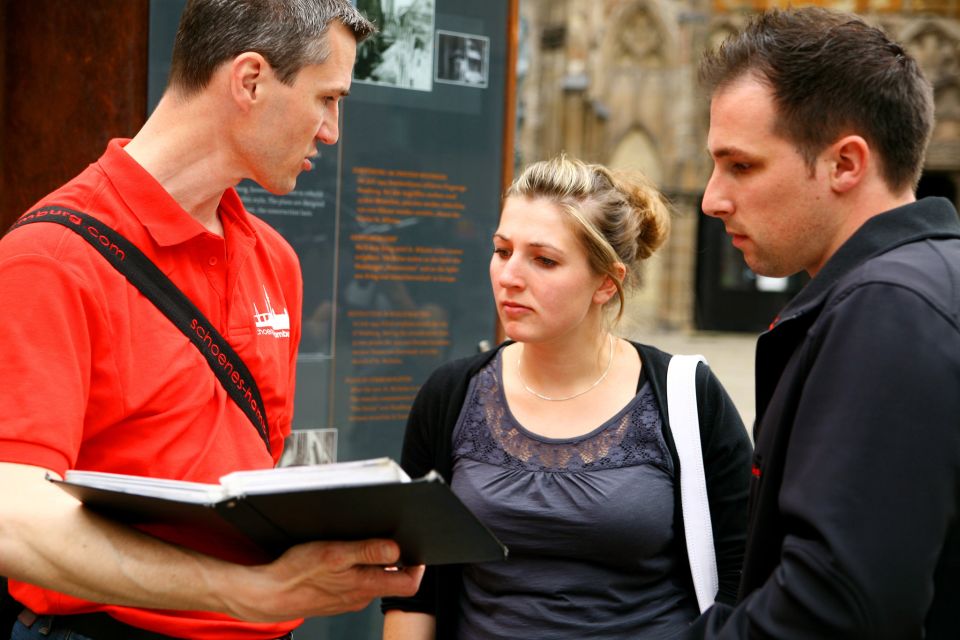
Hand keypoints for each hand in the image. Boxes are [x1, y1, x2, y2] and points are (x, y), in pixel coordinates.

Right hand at [222, 539, 423, 620]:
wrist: (267, 595)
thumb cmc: (296, 574)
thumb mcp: (334, 554)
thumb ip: (367, 552)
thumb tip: (396, 550)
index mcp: (366, 586)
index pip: (409, 584)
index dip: (418, 565)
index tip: (415, 546)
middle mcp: (362, 597)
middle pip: (393, 580)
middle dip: (397, 559)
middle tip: (389, 537)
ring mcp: (349, 599)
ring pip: (373, 579)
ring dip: (373, 562)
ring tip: (361, 542)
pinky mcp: (336, 598)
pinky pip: (355, 583)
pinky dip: (355, 569)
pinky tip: (341, 557)